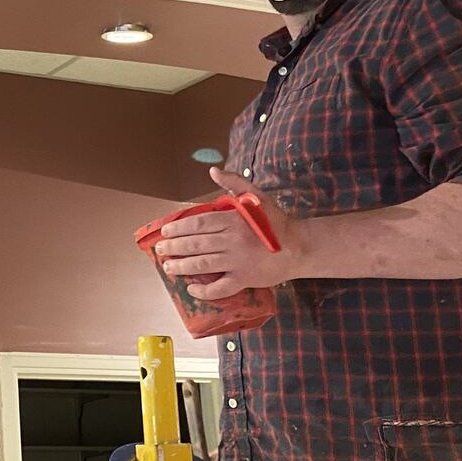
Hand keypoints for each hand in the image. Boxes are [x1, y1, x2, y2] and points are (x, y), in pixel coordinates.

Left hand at [154, 167, 304, 301]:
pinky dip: (204, 290)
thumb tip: (213, 170)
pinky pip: (220, 288)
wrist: (300, 247)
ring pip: (202, 265)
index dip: (179, 228)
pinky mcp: (244, 279)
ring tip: (168, 266)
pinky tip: (192, 288)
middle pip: (196, 244)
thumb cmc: (277, 222)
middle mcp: (233, 240)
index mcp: (234, 220)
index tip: (165, 231)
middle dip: (174, 247)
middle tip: (160, 250)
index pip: (198, 224)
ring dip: (182, 266)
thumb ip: (234, 183)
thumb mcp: (258, 197)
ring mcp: (238, 262)